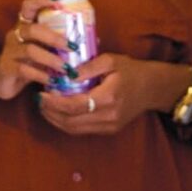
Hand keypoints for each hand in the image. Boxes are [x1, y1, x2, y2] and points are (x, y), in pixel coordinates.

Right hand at [0, 0, 68, 100]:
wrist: (1, 80)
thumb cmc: (28, 61)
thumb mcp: (44, 51)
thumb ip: (63, 45)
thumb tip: (94, 40)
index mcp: (25, 25)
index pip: (28, 6)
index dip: (41, 0)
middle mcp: (15, 34)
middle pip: (33, 29)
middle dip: (55, 37)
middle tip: (72, 47)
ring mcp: (9, 51)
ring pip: (30, 50)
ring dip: (52, 59)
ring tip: (67, 69)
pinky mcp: (6, 68)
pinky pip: (25, 70)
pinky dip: (41, 75)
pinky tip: (53, 80)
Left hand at [38, 54, 187, 135]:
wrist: (152, 87)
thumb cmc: (131, 70)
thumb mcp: (110, 60)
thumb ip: (87, 67)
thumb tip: (64, 74)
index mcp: (108, 97)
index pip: (73, 105)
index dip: (54, 102)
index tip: (42, 94)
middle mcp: (108, 116)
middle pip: (70, 121)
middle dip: (50, 113)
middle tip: (39, 101)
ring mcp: (109, 126)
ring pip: (74, 129)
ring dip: (56, 120)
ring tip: (45, 107)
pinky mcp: (109, 130)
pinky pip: (82, 130)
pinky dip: (67, 123)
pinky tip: (59, 112)